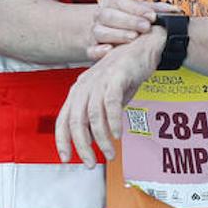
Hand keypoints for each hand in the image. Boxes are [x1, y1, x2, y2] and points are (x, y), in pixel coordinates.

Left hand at [55, 33, 163, 167]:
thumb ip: (99, 114)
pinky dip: (113, 121)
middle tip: (90, 163)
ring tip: (110, 153)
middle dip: (82, 146)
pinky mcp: (116, 76)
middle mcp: (85, 85)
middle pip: (76, 121)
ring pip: (94, 116)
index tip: (67, 159)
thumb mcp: (108, 95)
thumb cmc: (126, 71)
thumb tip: (95, 137)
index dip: (63, 141)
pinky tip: (118, 134)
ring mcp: (100, 80)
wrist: (144, 45)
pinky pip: (111, 103)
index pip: (64, 119)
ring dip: (101, 139)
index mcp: (79, 90)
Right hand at [86, 0, 164, 60]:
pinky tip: (110, 50)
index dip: (137, 8)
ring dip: (118, 35)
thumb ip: (157, 9)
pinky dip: (99, 51)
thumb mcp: (142, 8)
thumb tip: (175, 11)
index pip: (121, 0)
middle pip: (108, 15)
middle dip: (129, 21)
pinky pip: (91, 49)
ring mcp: (95, 31)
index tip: (152, 16)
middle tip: (145, 27)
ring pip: (100, 31)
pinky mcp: (92, 47)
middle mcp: (101, 13)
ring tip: (134, 38)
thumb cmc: (128, 16)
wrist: (110, 29)